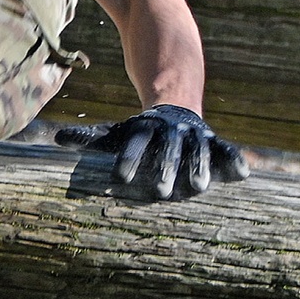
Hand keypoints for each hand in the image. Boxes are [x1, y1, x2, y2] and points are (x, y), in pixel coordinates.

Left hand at [55, 103, 248, 199]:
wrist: (175, 107)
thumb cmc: (139, 132)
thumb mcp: (115, 132)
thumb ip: (89, 137)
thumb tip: (56, 137)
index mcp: (145, 129)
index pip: (135, 143)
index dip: (128, 159)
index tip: (120, 177)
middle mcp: (171, 132)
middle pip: (168, 150)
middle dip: (165, 168)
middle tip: (161, 191)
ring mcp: (195, 136)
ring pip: (198, 151)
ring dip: (199, 167)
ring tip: (200, 187)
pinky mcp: (214, 142)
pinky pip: (226, 150)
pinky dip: (235, 160)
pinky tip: (243, 174)